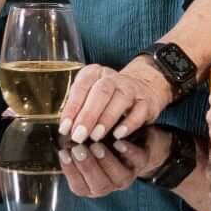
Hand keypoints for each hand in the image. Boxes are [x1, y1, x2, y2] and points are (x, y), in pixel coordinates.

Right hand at [57, 128, 175, 199]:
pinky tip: (119, 143)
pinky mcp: (143, 161)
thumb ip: (76, 145)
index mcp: (93, 184)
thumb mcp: (87, 144)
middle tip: (78, 149)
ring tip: (95, 145)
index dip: (70, 172)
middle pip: (98, 185)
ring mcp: (128, 175)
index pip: (79, 187)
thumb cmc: (104, 143)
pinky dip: (128, 152)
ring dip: (106, 162)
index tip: (63, 153)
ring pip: (118, 177)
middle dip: (87, 167)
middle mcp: (110, 184)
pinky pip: (137, 160)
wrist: (138, 140)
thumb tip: (62, 135)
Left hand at [58, 59, 173, 142]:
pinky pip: (139, 111)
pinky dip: (128, 124)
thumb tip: (67, 130)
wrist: (143, 87)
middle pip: (101, 92)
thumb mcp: (91, 96)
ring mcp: (131, 88)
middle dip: (88, 115)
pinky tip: (118, 134)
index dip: (72, 108)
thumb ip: (79, 109)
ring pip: (120, 100)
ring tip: (95, 136)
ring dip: (106, 119)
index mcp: (95, 73)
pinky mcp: (146, 102)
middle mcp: (113, 78)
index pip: (82, 87)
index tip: (65, 128)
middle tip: (78, 135)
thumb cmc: (108, 97)